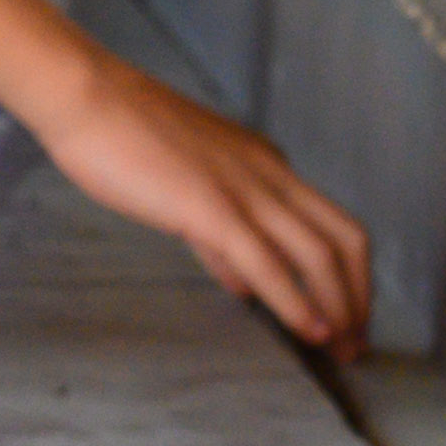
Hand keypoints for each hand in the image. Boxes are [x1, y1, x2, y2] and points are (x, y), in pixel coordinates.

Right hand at [0, 0, 373, 348]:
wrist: (86, 96)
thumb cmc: (122, 134)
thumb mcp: (187, 185)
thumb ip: (220, 237)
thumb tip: (245, 282)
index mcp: (266, 165)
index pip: (332, 224)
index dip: (349, 276)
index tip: (347, 317)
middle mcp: (270, 174)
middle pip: (346, 240)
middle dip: (360, 298)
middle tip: (356, 344)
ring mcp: (244, 189)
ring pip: (321, 253)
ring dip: (340, 308)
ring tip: (342, 349)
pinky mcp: (211, 206)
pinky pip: (268, 262)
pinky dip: (298, 302)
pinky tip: (310, 332)